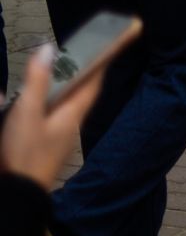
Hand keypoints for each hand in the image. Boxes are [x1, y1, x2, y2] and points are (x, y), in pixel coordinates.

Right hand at [1, 44, 109, 188]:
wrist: (20, 193)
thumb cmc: (26, 153)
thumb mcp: (27, 112)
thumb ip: (38, 81)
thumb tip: (49, 49)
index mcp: (73, 113)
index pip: (93, 81)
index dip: (102, 60)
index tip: (115, 42)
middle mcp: (71, 122)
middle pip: (84, 91)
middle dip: (88, 71)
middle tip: (92, 52)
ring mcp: (61, 134)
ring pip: (70, 103)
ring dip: (71, 85)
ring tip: (69, 70)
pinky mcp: (48, 143)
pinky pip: (57, 114)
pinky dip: (55, 100)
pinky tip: (45, 101)